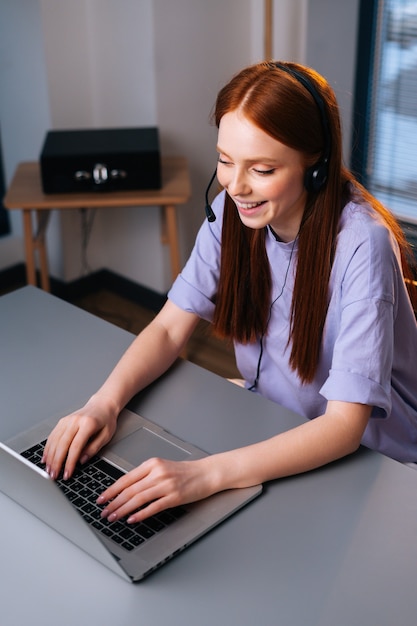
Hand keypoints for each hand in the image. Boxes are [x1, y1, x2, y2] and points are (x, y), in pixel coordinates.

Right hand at [42, 395, 118, 479]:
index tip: (67, 474)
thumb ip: (93, 448)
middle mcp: (75, 421)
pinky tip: (46, 458)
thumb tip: (81, 461)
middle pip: (62, 444)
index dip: (70, 462)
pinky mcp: (62, 421)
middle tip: (54, 476)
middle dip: (57, 462)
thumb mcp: (106, 436)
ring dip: (50, 457)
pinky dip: (48, 448)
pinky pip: (52, 436)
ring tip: (49, 470)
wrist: (101, 405)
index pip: (76, 446)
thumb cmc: (106, 420)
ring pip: (54, 441)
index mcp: (88, 424)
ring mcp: (67, 420)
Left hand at [97, 456, 215, 523]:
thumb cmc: (184, 472)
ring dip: (123, 510)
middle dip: (113, 503)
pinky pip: (153, 507)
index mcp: (152, 464)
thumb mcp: (162, 467)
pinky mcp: (174, 497)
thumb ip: (145, 476)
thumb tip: (125, 490)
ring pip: (138, 499)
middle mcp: (158, 473)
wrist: (206, 473)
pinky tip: (132, 519)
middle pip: (130, 490)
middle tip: (103, 512)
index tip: (101, 498)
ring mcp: (166, 485)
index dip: (111, 490)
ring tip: (113, 517)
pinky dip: (140, 514)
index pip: (126, 478)